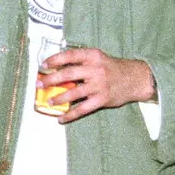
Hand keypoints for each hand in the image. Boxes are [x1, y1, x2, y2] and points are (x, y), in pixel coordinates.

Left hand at [39, 47, 155, 122]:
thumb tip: (56, 67)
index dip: (55, 59)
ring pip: (74, 93)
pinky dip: (70, 115)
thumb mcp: (98, 58)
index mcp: (93, 56)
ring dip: (58, 98)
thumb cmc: (111, 68)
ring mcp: (99, 86)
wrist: (135, 79)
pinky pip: (82, 109)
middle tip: (39, 84)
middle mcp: (96, 70)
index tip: (43, 65)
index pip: (70, 55)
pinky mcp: (102, 100)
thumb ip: (80, 61)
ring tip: (49, 101)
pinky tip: (61, 118)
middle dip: (51, 79)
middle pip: (68, 74)